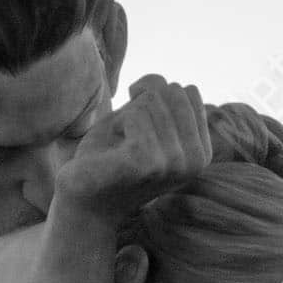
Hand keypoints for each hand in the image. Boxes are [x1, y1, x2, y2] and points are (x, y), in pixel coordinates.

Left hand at [54, 75, 211, 223]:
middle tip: (124, 142)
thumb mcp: (140, 117)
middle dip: (139, 107)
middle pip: (171, 92)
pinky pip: (136, 114)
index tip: (138, 132)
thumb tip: (156, 84)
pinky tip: (111, 153)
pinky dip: (116, 125)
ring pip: (151, 101)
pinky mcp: (149, 164)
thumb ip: (158, 93)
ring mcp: (174, 164)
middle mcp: (195, 161)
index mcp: (201, 152)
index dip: (153, 100)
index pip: (188, 92)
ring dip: (124, 119)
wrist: (81, 198)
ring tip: (117, 150)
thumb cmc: (108, 157)